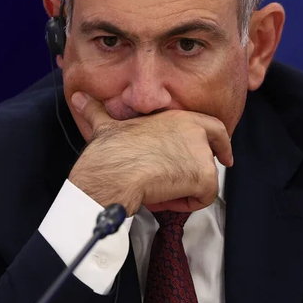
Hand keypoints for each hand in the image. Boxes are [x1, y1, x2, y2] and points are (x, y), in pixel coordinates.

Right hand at [67, 92, 233, 215]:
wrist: (114, 172)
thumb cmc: (110, 152)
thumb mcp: (106, 126)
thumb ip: (97, 112)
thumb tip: (78, 98)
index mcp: (178, 117)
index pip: (213, 126)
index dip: (221, 142)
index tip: (224, 155)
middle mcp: (195, 130)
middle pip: (215, 153)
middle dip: (209, 169)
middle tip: (200, 182)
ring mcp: (202, 153)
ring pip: (204, 180)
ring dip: (184, 190)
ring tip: (159, 191)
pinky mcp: (205, 176)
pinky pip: (203, 198)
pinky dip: (185, 204)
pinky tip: (165, 199)